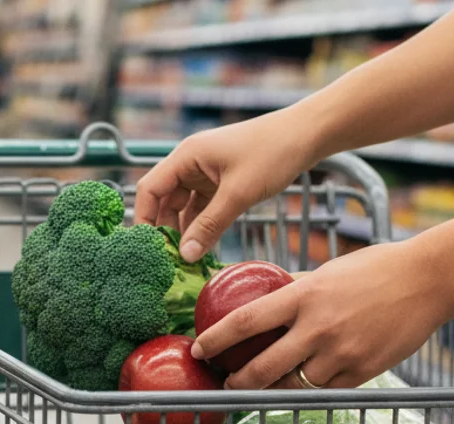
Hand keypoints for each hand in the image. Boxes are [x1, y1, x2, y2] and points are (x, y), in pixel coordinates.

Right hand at [134, 110, 319, 262]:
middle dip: (165, 229)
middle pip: (164, 200)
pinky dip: (201, 225)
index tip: (147, 247)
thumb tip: (186, 255)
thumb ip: (210, 226)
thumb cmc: (273, 153)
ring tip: (186, 258)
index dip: (144, 218)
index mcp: (186, 156)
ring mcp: (205, 172)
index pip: (149, 189)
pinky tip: (203, 245)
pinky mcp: (221, 181)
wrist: (308, 134)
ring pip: (183, 206)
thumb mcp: (238, 194)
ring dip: (184, 230)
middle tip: (169, 259)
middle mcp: (190, 163)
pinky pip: (202, 206)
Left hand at [191, 239, 445, 389]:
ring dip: (275, 389)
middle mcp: (318, 328)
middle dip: (238, 382)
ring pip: (294, 384)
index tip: (198, 350)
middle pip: (263, 367)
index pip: (245, 322)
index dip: (215, 340)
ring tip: (264, 387)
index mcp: (303, 297)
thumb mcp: (325, 272)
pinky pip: (325, 389)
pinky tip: (303, 384)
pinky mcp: (364, 371)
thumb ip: (294, 288)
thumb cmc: (374, 269)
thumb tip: (263, 295)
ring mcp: (342, 352)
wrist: (429, 280)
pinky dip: (311, 388)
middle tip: (227, 384)